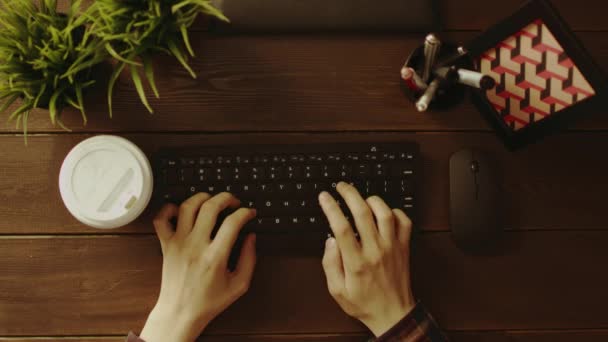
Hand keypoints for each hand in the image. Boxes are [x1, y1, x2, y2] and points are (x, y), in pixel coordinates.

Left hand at [140, 193, 256, 341]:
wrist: (180, 313)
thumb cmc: (208, 302)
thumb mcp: (239, 285)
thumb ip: (249, 259)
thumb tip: (251, 237)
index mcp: (215, 257)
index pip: (233, 222)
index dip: (245, 212)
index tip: (249, 213)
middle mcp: (196, 246)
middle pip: (211, 207)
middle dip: (226, 198)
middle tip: (233, 202)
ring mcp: (178, 243)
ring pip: (187, 206)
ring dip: (202, 197)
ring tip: (211, 200)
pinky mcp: (166, 244)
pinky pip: (161, 219)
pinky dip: (168, 208)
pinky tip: (180, 210)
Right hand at [319, 182, 414, 336]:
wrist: (393, 314)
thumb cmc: (364, 303)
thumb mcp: (337, 290)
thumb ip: (330, 264)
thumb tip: (330, 241)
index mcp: (356, 262)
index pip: (341, 227)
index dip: (331, 207)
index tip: (324, 197)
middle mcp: (375, 250)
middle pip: (362, 212)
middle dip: (349, 194)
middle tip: (341, 186)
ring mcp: (392, 247)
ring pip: (385, 213)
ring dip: (372, 200)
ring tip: (362, 197)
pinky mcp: (404, 247)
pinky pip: (404, 222)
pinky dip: (395, 212)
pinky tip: (385, 213)